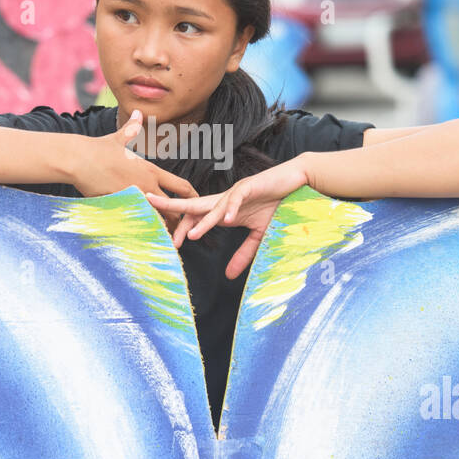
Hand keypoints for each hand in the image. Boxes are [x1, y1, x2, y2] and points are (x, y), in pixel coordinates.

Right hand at [72, 109, 197, 229]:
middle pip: (174, 208)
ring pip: (157, 220)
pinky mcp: (122, 208)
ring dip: (163, 229)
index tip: (196, 203)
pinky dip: (144, 233)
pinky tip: (147, 241)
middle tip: (183, 229)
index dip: (192, 196)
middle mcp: (147, 186)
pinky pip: (137, 224)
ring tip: (169, 241)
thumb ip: (132, 129)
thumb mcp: (119, 138)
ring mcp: (135, 198)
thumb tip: (138, 113)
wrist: (79, 159)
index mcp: (151, 170)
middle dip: (179, 219)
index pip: (180, 185)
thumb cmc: (98, 148)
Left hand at [146, 159, 309, 278]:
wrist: (294, 182)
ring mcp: (235, 193)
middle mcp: (224, 201)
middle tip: (163, 232)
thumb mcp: (258, 235)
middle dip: (176, 215)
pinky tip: (227, 220)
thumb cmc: (275, 205)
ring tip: (192, 236)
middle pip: (195, 208)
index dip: (184, 230)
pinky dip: (232, 208)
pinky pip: (237, 198)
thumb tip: (228, 276)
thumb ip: (243, 254)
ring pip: (213, 206)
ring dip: (203, 222)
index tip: (174, 245)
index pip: (196, 218)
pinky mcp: (250, 187)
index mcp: (223, 211)